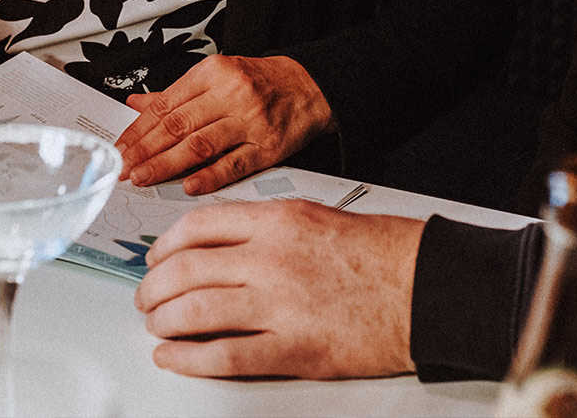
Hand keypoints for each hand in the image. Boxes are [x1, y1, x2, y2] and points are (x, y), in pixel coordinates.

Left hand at [116, 55, 333, 194]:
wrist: (310, 86)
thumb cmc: (261, 82)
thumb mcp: (217, 75)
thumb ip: (176, 93)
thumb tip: (137, 104)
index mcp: (213, 73)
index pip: (165, 104)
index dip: (137, 130)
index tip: (119, 148)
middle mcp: (230, 94)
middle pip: (178, 125)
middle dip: (145, 150)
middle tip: (123, 168)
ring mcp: (250, 121)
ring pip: (200, 144)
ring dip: (167, 164)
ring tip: (143, 178)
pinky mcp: (268, 146)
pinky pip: (235, 164)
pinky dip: (210, 176)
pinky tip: (189, 185)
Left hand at [135, 200, 423, 378]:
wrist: (430, 289)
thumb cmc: (384, 255)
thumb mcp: (319, 218)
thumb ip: (267, 230)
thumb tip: (220, 247)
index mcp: (278, 221)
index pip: (198, 226)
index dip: (165, 245)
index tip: (155, 257)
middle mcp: (271, 259)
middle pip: (185, 269)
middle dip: (154, 286)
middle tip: (147, 297)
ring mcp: (279, 305)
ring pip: (193, 311)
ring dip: (163, 322)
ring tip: (157, 326)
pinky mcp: (292, 349)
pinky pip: (222, 356)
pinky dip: (187, 359)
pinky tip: (173, 357)